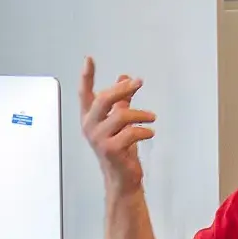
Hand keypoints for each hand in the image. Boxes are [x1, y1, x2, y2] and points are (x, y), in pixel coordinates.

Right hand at [79, 57, 156, 193]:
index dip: (86, 77)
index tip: (88, 59)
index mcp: (90, 118)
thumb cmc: (120, 150)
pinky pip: (130, 132)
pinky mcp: (110, 150)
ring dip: (141, 114)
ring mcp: (99, 139)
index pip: (85, 94)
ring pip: (121, 116)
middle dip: (122, 89)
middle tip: (139, 82)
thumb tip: (125, 78)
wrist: (122, 178)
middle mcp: (90, 127)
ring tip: (152, 117)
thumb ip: (121, 100)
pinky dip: (144, 131)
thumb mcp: (120, 121)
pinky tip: (150, 133)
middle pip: (103, 100)